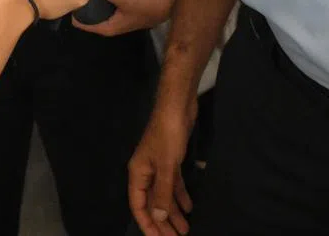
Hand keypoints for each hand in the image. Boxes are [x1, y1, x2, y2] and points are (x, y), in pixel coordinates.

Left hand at [74, 0, 175, 36]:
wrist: (167, 1)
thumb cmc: (147, 6)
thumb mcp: (129, 1)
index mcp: (107, 27)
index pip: (83, 24)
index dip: (74, 13)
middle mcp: (109, 21)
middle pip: (89, 13)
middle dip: (82, 1)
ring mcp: (114, 11)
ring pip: (97, 4)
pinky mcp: (120, 2)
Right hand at [129, 98, 196, 234]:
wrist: (178, 104)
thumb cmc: (168, 134)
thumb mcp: (166, 165)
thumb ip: (162, 193)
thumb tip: (157, 219)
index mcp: (138, 173)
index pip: (139, 206)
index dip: (147, 224)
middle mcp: (146, 171)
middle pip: (153, 203)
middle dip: (163, 222)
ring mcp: (159, 165)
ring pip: (164, 194)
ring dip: (174, 211)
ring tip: (186, 229)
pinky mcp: (172, 158)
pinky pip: (174, 183)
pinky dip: (180, 195)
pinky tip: (189, 207)